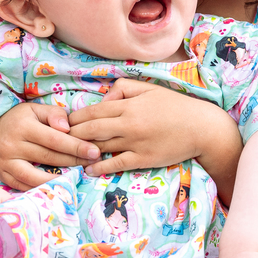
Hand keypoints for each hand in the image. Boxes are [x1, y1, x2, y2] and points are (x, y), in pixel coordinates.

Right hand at [0, 102, 99, 190]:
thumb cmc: (17, 118)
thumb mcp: (35, 109)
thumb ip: (54, 114)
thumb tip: (68, 128)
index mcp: (23, 127)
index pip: (55, 139)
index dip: (76, 146)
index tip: (95, 151)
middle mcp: (12, 146)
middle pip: (49, 157)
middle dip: (74, 161)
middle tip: (94, 163)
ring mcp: (6, 164)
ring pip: (37, 176)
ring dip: (60, 178)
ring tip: (79, 176)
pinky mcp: (3, 176)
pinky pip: (25, 186)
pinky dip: (42, 188)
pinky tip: (59, 186)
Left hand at [68, 79, 223, 175]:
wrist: (201, 127)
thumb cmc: (175, 106)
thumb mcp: (150, 89)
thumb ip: (124, 88)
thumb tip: (103, 96)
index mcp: (129, 104)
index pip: (93, 110)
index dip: (74, 118)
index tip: (61, 123)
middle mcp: (129, 123)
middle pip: (91, 128)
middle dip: (71, 134)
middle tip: (56, 140)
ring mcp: (135, 142)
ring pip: (101, 146)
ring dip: (81, 151)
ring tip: (65, 155)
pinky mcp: (143, 158)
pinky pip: (116, 163)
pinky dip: (99, 166)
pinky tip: (88, 169)